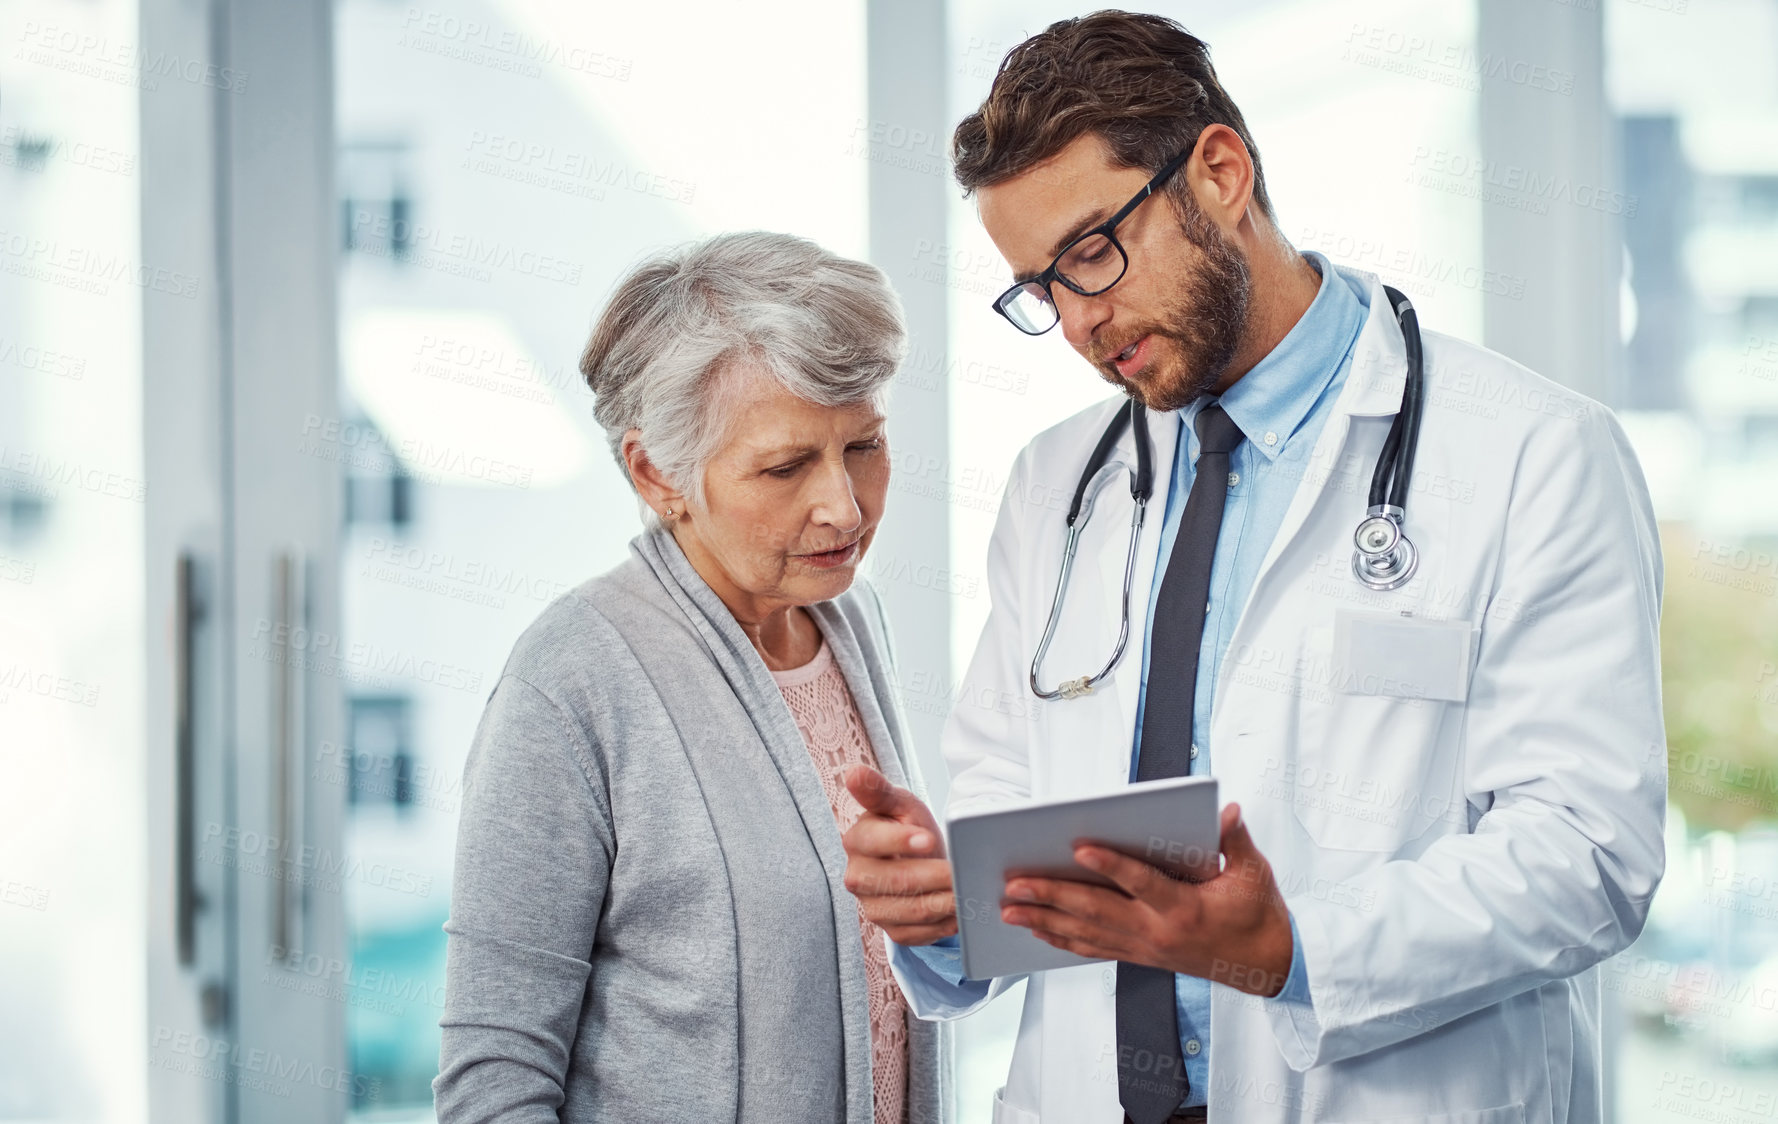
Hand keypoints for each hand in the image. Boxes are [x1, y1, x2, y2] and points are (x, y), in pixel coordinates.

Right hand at [840, 765, 956, 945]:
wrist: (917, 862)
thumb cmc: (909, 827)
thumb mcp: (899, 804)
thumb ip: (879, 791)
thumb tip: (854, 773)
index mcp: (857, 840)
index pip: (874, 841)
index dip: (901, 840)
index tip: (929, 839)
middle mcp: (858, 877)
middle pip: (897, 880)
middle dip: (933, 876)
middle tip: (962, 870)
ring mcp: (873, 907)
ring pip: (912, 910)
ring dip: (944, 902)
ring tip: (969, 891)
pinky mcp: (891, 930)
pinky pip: (919, 933)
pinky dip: (943, 924)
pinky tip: (961, 912)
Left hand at [998, 802, 1293, 995]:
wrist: (1266, 966)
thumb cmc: (1258, 915)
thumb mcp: (1254, 873)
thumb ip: (1236, 839)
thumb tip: (1227, 810)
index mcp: (1185, 909)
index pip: (1141, 883)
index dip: (1111, 865)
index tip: (1079, 847)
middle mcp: (1158, 932)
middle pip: (1097, 911)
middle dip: (1052, 896)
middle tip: (1015, 883)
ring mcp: (1145, 948)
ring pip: (1087, 933)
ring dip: (1044, 920)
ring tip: (1009, 908)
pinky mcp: (1141, 956)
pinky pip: (1094, 949)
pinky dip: (1062, 939)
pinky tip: (1037, 930)